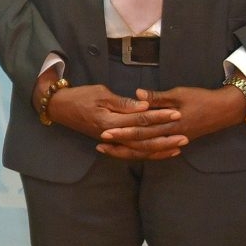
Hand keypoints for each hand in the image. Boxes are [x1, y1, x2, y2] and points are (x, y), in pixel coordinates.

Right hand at [44, 85, 175, 156]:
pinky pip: (132, 151)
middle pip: (143, 139)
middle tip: (185, 136)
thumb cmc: (80, 96)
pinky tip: (160, 151)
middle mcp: (112, 135)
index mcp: (109, 121)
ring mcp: (112, 140)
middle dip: (165, 138)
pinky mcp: (112, 142)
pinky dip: (147, 152)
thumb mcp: (101, 94)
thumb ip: (124, 103)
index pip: (139, 120)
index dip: (159, 116)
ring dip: (159, 149)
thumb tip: (144, 106)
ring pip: (139, 149)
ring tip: (178, 147)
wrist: (60, 107)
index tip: (176, 113)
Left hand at [111, 85, 245, 144]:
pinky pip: (157, 151)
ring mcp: (174, 141)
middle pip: (141, 144)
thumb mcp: (179, 94)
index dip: (123, 132)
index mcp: (170, 124)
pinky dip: (144, 152)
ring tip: (110, 150)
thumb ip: (158, 98)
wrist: (224, 110)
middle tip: (101, 143)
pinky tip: (131, 152)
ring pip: (148, 150)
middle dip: (120, 144)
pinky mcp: (177, 141)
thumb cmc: (201, 98)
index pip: (142, 130)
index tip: (106, 132)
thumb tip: (138, 95)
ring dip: (128, 150)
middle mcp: (171, 136)